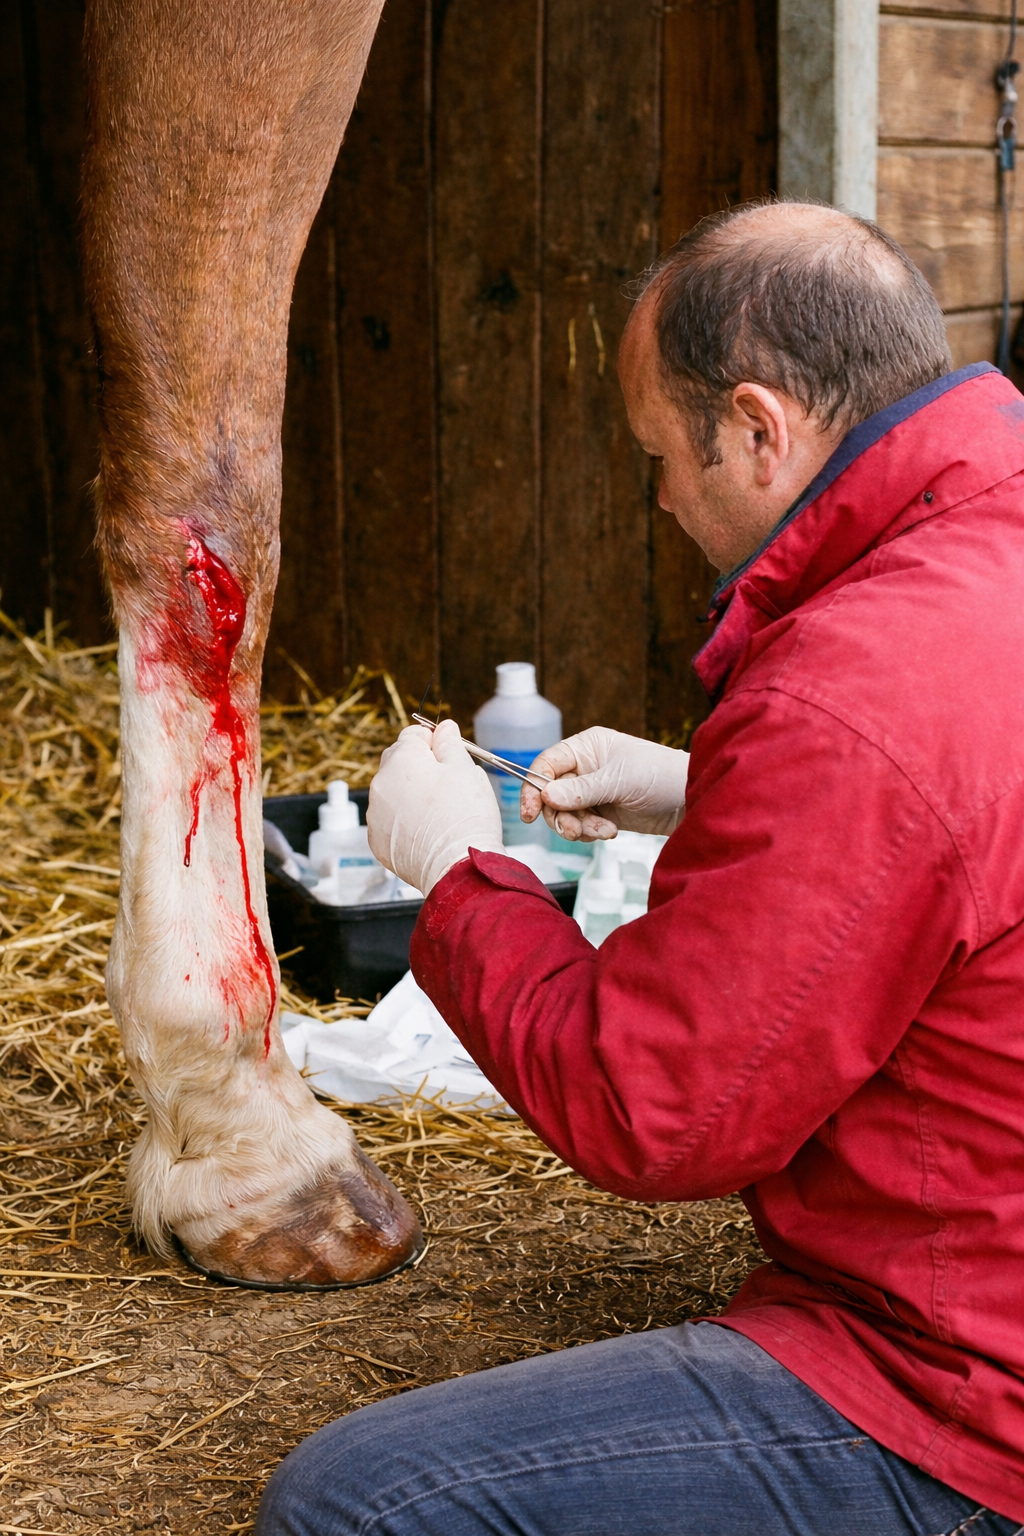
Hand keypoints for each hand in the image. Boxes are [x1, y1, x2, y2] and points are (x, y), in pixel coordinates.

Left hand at [367, 720, 503, 894]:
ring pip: (394, 793)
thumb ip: (450, 743)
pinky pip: (390, 821)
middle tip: (448, 786)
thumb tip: (444, 727)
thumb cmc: (464, 817)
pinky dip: (405, 822)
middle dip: (420, 768)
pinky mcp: (378, 841)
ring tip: (440, 813)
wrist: (457, 867)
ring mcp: (376, 814)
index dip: (434, 743)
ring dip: (411, 796)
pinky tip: (428, 831)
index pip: (413, 735)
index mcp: (401, 759)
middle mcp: (381, 784)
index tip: (448, 757)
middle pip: (399, 762)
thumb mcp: (465, 769)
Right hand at [520, 727, 688, 840]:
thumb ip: (581, 790)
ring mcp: (593, 791)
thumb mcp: (618, 781)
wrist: (691, 800)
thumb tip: (545, 796)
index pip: (546, 764)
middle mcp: (585, 768)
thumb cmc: (659, 776)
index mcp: (587, 747)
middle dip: (561, 816)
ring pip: (564, 814)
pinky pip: (580, 826)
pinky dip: (590, 833)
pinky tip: (611, 832)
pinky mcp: (602, 812)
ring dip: (579, 827)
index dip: (533, 787)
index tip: (530, 813)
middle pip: (550, 795)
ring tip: (604, 831)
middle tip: (575, 831)